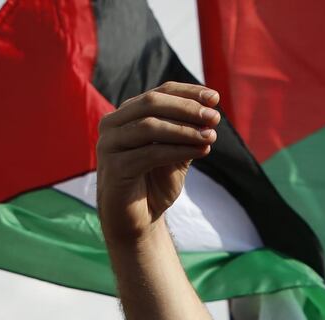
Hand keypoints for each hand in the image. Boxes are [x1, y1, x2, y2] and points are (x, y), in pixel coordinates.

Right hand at [97, 82, 219, 245]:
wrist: (136, 223)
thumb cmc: (154, 187)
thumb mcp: (174, 155)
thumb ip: (186, 134)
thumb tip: (211, 113)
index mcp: (126, 116)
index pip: (159, 93)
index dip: (188, 92)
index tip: (215, 98)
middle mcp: (112, 125)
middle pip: (152, 103)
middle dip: (187, 108)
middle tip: (215, 117)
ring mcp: (109, 145)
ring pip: (150, 126)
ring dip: (185, 130)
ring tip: (211, 136)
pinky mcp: (114, 167)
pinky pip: (150, 153)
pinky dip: (178, 150)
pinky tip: (201, 152)